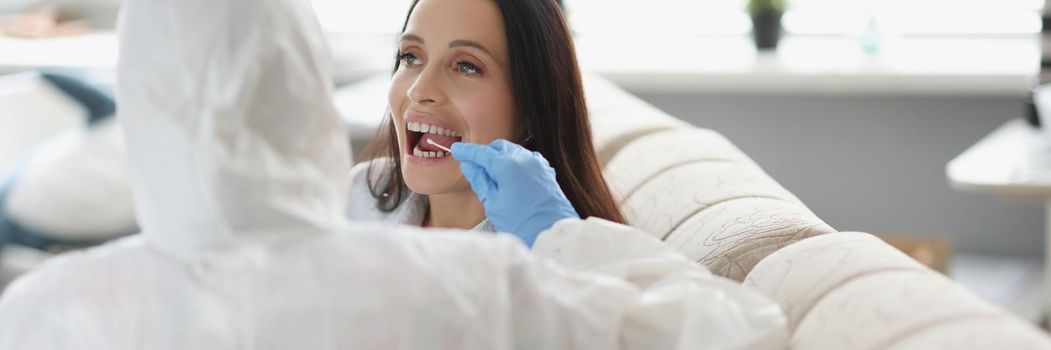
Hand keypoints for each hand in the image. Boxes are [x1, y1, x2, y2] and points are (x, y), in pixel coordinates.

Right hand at [451, 140, 578, 246]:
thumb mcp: (493, 203)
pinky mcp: (546, 171)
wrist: (551, 233)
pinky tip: (509, 175)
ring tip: (490, 174)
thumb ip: (480, 180)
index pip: (482, 153)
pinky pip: (527, 158)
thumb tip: (469, 166)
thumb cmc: (522, 223)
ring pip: (514, 151)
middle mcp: (524, 158)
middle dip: (484, 153)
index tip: (456, 150)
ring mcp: (538, 164)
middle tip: (472, 165)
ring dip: (500, 157)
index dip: (467, 152)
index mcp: (508, 165)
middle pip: (498, 147)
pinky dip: (515, 162)